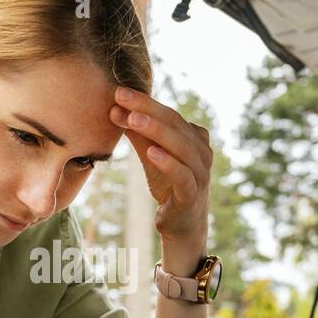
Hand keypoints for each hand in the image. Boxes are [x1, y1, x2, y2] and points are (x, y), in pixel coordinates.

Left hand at [109, 86, 210, 265]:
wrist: (182, 225)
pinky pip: (183, 176)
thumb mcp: (152, 156)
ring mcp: (200, 173)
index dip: (145, 102)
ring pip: (181, 146)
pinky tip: (152, 153)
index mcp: (194, 138)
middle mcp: (201, 152)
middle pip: (175, 124)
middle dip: (147, 109)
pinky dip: (169, 163)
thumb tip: (116, 109)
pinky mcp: (192, 195)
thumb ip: (139, 134)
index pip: (169, 114)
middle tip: (121, 97)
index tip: (119, 92)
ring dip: (156, 130)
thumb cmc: (169, 185)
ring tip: (133, 119)